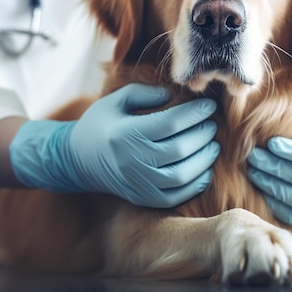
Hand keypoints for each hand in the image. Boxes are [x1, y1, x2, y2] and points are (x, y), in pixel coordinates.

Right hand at [10, 83, 220, 207]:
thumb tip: (173, 95)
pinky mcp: (144, 198)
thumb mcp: (116, 101)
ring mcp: (139, 183)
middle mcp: (133, 161)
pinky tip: (203, 167)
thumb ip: (145, 93)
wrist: (79, 160)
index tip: (208, 106)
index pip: (170, 123)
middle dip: (202, 134)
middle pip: (180, 148)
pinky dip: (196, 182)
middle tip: (212, 123)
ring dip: (204, 159)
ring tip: (212, 144)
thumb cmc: (101, 124)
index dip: (194, 113)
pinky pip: (177, 195)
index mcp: (126, 133)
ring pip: (182, 174)